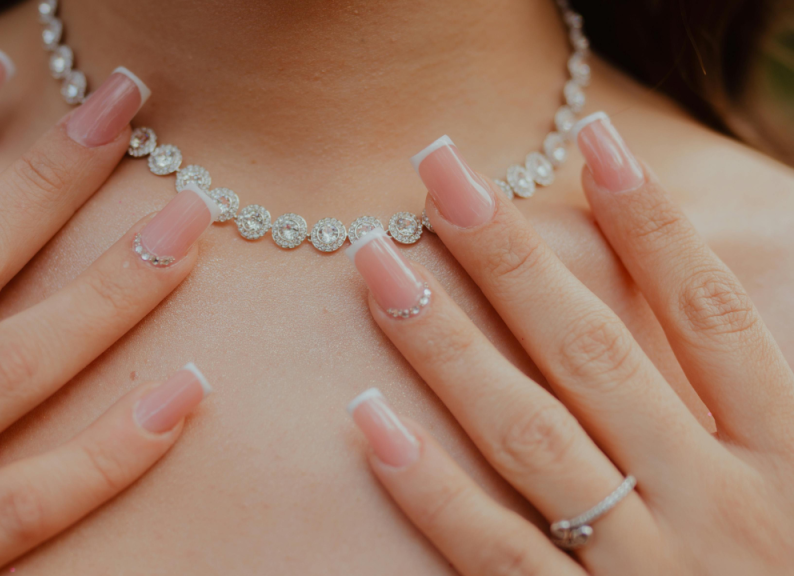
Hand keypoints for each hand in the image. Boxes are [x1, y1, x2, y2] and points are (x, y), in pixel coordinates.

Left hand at [344, 113, 793, 573]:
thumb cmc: (781, 574)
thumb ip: (748, 406)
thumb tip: (695, 302)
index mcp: (785, 464)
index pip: (709, 320)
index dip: (656, 228)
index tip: (593, 142)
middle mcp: (713, 506)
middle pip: (598, 356)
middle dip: (513, 256)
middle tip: (439, 172)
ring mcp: (645, 573)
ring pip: (532, 437)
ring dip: (449, 344)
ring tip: (380, 262)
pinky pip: (492, 552)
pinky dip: (429, 486)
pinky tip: (368, 417)